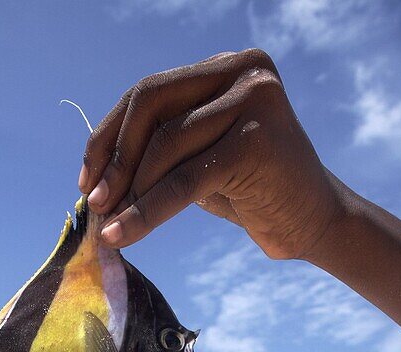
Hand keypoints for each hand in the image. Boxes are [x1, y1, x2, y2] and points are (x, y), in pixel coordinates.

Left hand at [79, 50, 341, 260]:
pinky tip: (124, 235)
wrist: (314, 223)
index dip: (109, 136)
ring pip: (165, 145)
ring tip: (110, 227)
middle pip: (150, 104)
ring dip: (129, 192)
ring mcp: (254, 100)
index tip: (86, 179)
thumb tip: (97, 172)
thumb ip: (161, 148)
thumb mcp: (201, 158)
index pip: (149, 92)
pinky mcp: (256, 141)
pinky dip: (147, 211)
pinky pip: (184, 179)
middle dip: (115, 158)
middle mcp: (243, 70)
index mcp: (226, 67)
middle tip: (95, 203)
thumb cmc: (254, 194)